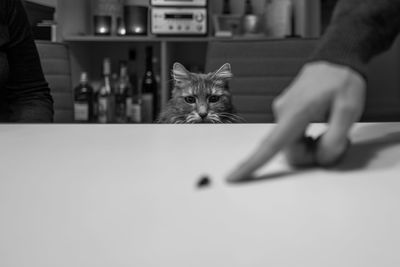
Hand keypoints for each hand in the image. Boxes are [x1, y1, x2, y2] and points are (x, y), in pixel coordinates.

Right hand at [226, 61, 365, 181]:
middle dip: (313, 154)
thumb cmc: (342, 81)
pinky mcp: (286, 113)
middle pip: (289, 151)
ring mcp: (282, 112)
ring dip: (312, 145)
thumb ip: (335, 139)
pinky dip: (307, 138)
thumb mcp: (349, 110)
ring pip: (292, 144)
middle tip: (339, 141)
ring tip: (332, 129)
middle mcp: (282, 113)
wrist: (336, 60)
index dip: (251, 164)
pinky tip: (321, 125)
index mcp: (295, 112)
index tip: (233, 177)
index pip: (270, 144)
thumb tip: (321, 158)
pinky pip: (292, 136)